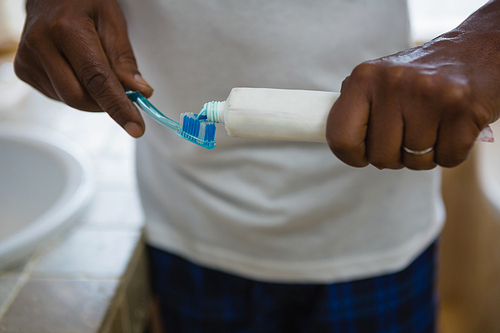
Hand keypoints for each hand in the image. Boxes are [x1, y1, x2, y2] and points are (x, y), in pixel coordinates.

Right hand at [14, 0, 152, 137]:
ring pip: (68, 99)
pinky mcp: (23, 70)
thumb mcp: (113, 21)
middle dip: (105, 103)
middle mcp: (41, 44)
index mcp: (66, 29)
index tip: (136, 128)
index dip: (118, 106)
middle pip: (79, 97)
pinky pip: (57, 95)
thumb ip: (124, 59)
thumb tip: (140, 92)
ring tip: (94, 66)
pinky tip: (76, 69)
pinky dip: (76, 91)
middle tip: (124, 94)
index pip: (97, 79)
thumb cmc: (84, 2)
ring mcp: (27, 59)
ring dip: (91, 96)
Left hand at [326, 2, 499, 169]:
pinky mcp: (463, 110)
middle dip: (395, 155)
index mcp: (365, 77)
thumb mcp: (382, 79)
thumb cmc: (423, 75)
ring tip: (433, 126)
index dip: (351, 156)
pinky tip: (454, 127)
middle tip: (410, 133)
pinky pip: (447, 159)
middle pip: (380, 156)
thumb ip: (359, 107)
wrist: (479, 49)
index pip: (340, 137)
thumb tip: (338, 142)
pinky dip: (451, 152)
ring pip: (415, 161)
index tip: (362, 154)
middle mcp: (393, 83)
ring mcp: (429, 96)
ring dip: (425, 154)